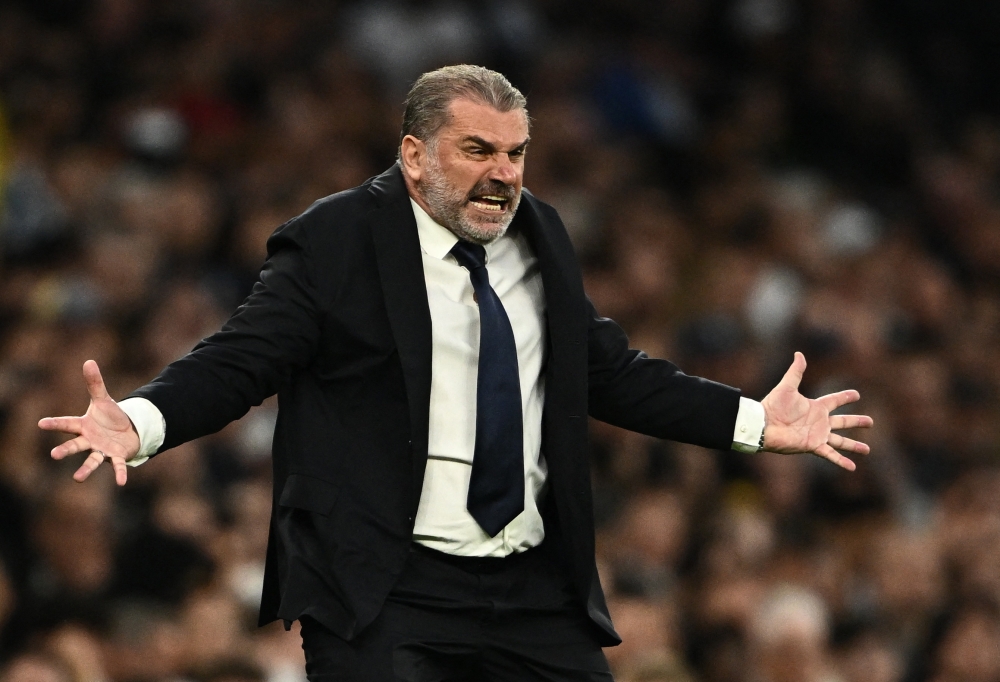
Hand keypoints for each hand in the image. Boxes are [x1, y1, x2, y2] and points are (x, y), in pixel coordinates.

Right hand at [38, 360, 139, 485]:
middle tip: (54, 455)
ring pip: (92, 460)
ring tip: (77, 479)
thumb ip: (95, 383)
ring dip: (85, 469)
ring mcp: (102, 450)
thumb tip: (88, 361)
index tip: (40, 423)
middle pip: (75, 445)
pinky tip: (121, 482)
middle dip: (65, 450)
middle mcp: (89, 440)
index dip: (54, 423)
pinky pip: (117, 466)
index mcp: (83, 426)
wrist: (127, 431)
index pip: (67, 423)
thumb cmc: (110, 417)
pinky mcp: (116, 457)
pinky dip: (119, 473)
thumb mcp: (103, 399)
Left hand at [760, 352, 872, 470]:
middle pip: (842, 421)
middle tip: (871, 422)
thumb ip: (796, 371)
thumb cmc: (773, 406)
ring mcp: (817, 435)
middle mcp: (819, 421)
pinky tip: (852, 467)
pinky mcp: (813, 446)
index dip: (845, 397)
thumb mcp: (787, 386)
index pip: (834, 400)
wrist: (764, 425)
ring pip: (840, 441)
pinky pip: (830, 454)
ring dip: (854, 445)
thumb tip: (799, 353)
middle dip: (856, 421)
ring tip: (867, 450)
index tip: (857, 394)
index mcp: (815, 407)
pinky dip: (841, 461)